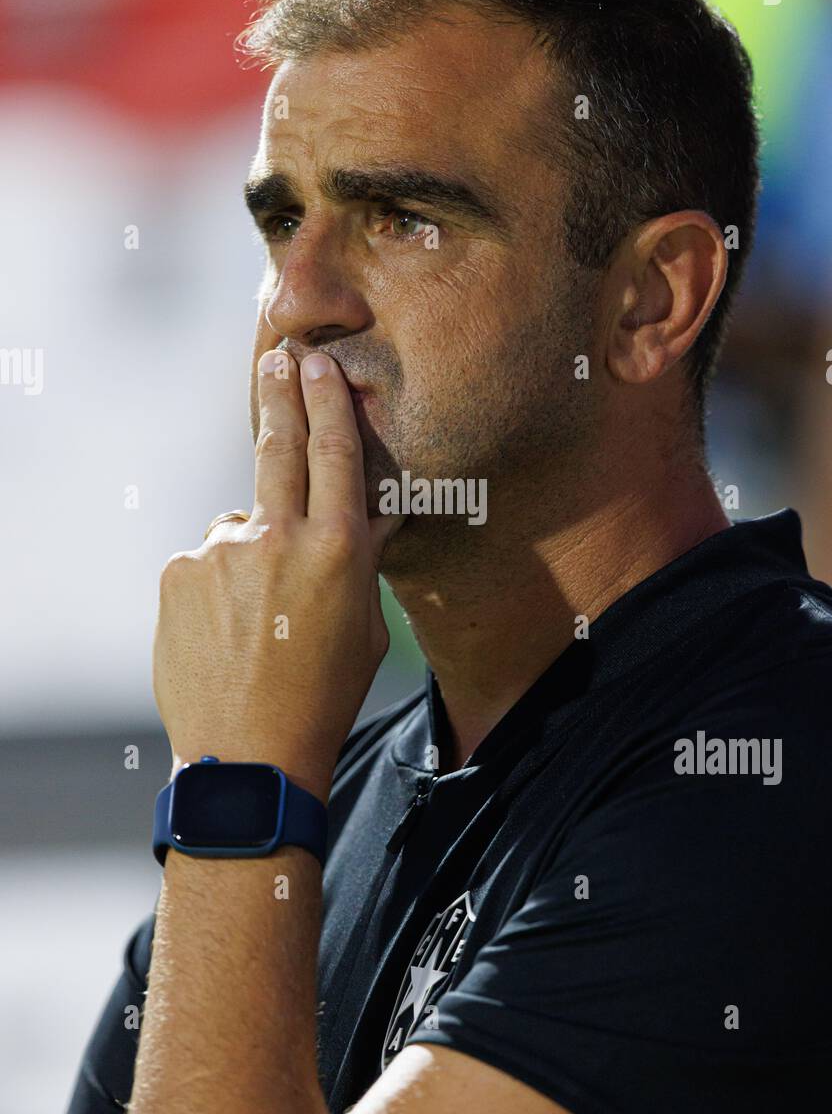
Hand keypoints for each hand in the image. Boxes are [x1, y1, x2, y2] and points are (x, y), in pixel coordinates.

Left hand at [153, 350, 402, 798]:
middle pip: (279, 448)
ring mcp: (221, 552)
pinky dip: (217, 581)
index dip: (328, 403)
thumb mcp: (365, 626)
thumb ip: (362, 562)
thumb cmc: (324, 696)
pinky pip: (205, 558)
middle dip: (281, 397)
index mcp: (336, 549)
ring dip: (250, 550)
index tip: (320, 365)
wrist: (249, 754)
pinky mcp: (179, 571)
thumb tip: (371, 514)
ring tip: (256, 618)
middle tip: (280, 359)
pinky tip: (226, 629)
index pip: (335, 454)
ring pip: (240, 525)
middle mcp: (277, 537)